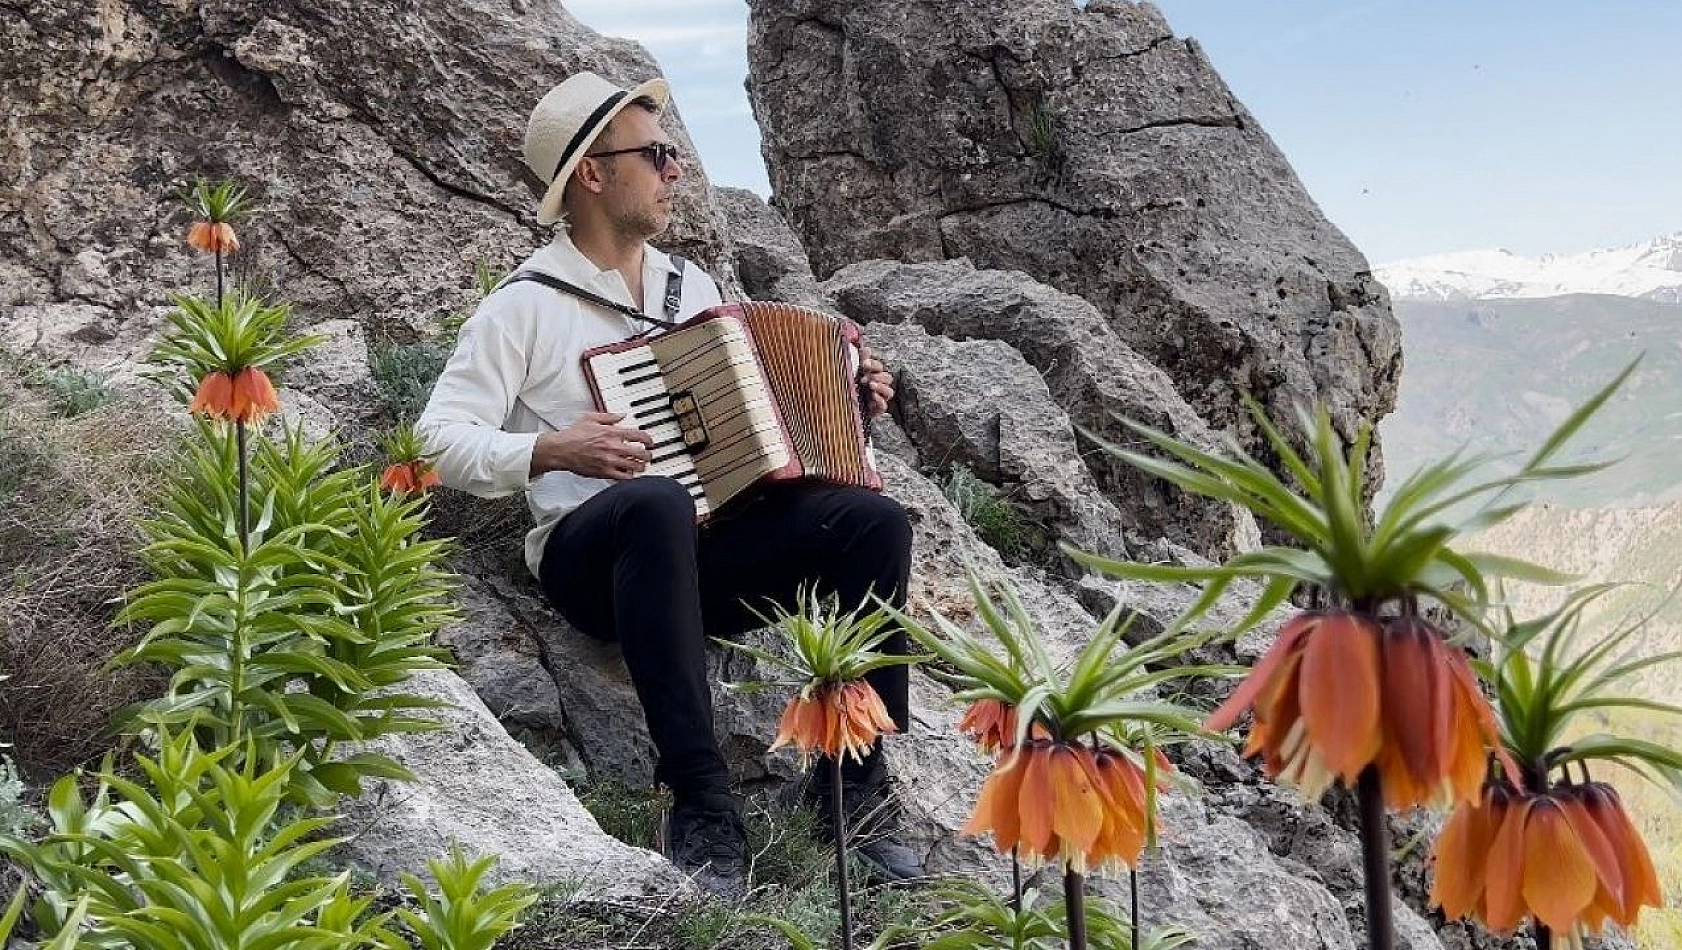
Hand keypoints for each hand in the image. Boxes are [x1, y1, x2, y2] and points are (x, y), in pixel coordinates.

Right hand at [531, 411, 653, 478]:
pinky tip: (629, 473)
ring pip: (635, 466)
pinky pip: (623, 477)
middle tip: (648, 455)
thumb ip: (608, 416)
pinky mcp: (604, 472)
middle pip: (641, 453)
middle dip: (648, 455)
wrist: (561, 450)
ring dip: (641, 466)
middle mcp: (613, 447)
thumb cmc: (573, 435)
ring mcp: (609, 461)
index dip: (649, 440)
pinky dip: (630, 476)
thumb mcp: (590, 418)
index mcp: (612, 432)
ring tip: (641, 465)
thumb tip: (622, 415)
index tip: (650, 443)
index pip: (639, 436)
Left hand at [858, 345, 893, 416]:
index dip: (874, 365)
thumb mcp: (855, 373)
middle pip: (888, 378)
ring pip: (890, 392)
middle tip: (864, 378)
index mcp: (874, 375)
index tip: (864, 364)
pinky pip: (884, 405)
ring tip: (871, 385)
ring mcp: (880, 398)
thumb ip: (861, 361)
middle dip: (877, 376)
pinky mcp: (878, 410)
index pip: (879, 367)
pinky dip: (879, 400)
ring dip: (881, 387)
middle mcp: (879, 386)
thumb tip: (866, 348)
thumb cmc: (853, 388)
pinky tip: (873, 396)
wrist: (846, 407)